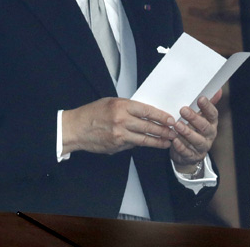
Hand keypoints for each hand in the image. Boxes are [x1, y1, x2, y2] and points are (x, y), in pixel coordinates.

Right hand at [62, 97, 176, 154]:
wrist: (75, 129)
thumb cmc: (92, 113)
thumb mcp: (111, 102)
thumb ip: (128, 108)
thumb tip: (146, 115)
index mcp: (121, 106)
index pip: (148, 111)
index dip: (161, 116)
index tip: (170, 119)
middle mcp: (121, 121)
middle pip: (149, 127)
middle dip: (164, 131)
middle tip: (174, 132)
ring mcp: (119, 136)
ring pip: (144, 140)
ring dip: (158, 141)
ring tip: (167, 142)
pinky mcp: (116, 147)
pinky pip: (133, 145)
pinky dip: (141, 144)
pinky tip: (150, 144)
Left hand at [170, 90, 221, 172]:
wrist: (188, 154)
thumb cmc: (193, 130)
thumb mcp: (201, 117)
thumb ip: (207, 105)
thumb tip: (218, 89)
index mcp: (212, 123)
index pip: (213, 114)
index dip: (207, 107)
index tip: (200, 99)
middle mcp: (209, 135)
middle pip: (204, 127)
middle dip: (194, 118)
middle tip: (183, 110)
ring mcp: (202, 147)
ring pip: (197, 140)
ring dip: (187, 132)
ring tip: (177, 125)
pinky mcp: (192, 156)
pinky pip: (187, 152)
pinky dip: (180, 147)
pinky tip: (174, 140)